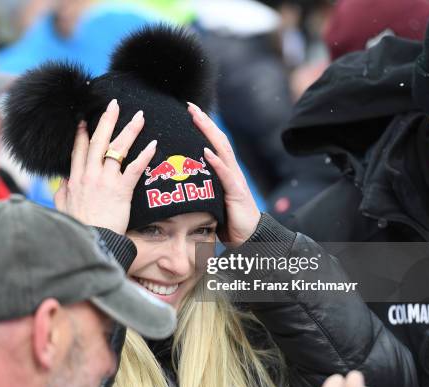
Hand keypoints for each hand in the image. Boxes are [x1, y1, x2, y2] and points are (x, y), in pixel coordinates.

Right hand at [54, 99, 156, 233]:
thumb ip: (62, 191)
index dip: (82, 133)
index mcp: (75, 179)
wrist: (91, 241)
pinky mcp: (121, 190)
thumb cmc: (78, 228)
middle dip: (107, 120)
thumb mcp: (63, 208)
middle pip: (98, 141)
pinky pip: (135, 167)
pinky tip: (153, 144)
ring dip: (129, 131)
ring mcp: (106, 180)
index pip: (79, 149)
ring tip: (139, 117)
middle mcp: (89, 175)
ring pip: (118, 149)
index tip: (86, 120)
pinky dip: (145, 155)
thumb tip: (62, 181)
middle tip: (114, 104)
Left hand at [187, 102, 260, 245]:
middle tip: (191, 106)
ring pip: (223, 151)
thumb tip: (179, 184)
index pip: (213, 144)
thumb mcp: (212, 201)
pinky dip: (216, 163)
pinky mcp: (237, 194)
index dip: (203, 127)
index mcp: (225, 172)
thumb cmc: (228, 222)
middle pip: (218, 140)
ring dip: (209, 133)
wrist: (249, 239)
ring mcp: (235, 181)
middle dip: (204, 122)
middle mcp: (231, 172)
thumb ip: (201, 189)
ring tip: (197, 118)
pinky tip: (206, 152)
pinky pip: (226, 176)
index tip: (190, 111)